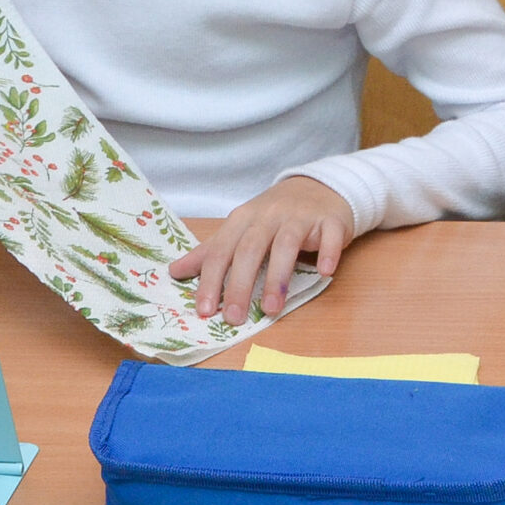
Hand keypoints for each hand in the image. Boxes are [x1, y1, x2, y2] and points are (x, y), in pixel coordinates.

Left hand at [168, 174, 350, 325]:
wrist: (319, 187)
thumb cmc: (276, 215)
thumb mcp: (240, 228)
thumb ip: (211, 251)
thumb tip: (174, 271)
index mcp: (244, 219)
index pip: (222, 250)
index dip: (212, 280)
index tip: (205, 310)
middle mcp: (269, 215)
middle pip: (251, 249)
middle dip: (240, 285)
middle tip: (234, 317)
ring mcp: (301, 216)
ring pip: (286, 244)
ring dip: (278, 278)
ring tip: (272, 309)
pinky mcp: (330, 221)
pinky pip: (329, 236)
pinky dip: (327, 253)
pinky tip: (324, 272)